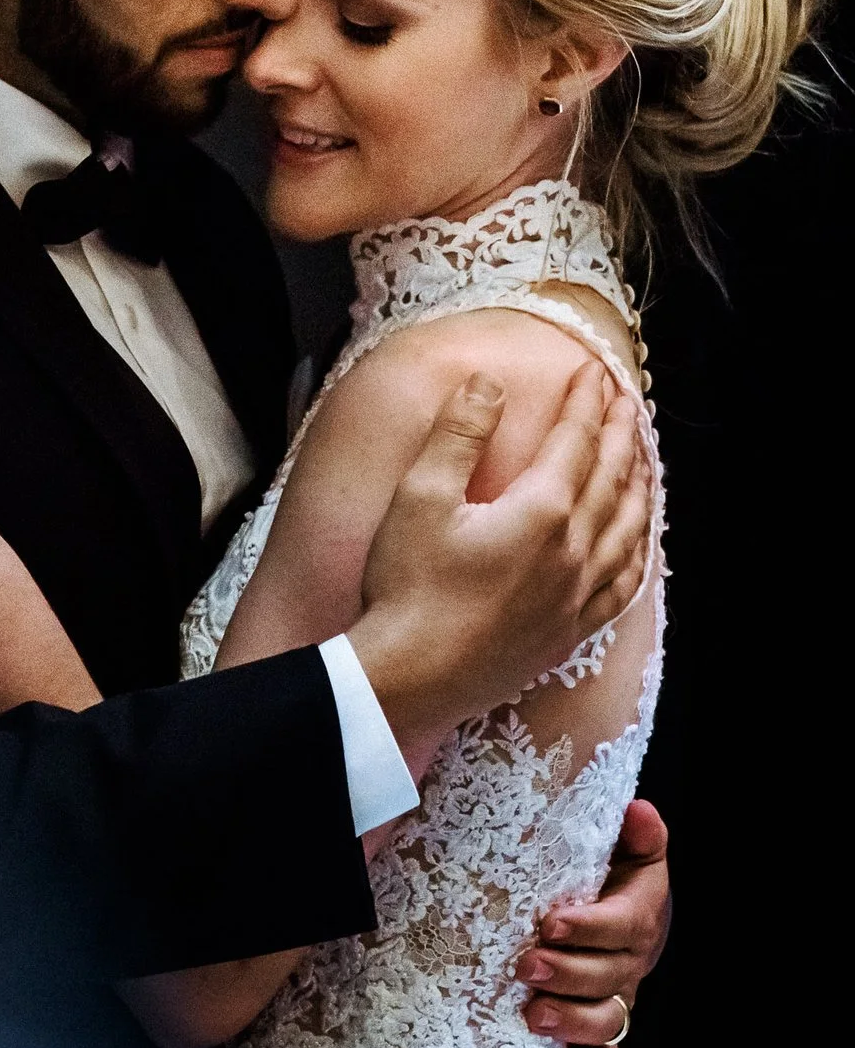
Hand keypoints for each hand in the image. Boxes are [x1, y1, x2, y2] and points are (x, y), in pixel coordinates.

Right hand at [348, 367, 650, 751]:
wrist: (411, 675)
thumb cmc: (407, 587)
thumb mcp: (417, 497)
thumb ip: (458, 435)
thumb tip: (489, 384)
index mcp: (540, 511)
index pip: (575, 441)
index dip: (585, 403)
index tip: (591, 372)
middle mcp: (573, 549)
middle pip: (612, 478)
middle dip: (620, 432)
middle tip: (625, 400)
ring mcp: (578, 594)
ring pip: (630, 528)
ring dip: (639, 484)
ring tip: (641, 458)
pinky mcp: (571, 630)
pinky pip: (625, 583)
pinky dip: (640, 551)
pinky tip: (639, 541)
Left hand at [523, 799, 672, 1047]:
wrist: (609, 907)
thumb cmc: (604, 872)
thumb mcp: (621, 849)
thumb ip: (633, 834)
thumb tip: (639, 810)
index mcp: (636, 916)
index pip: (622, 925)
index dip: (589, 928)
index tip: (550, 923)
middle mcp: (630, 962)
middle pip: (608, 978)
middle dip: (568, 975)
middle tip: (526, 966)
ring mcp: (616, 997)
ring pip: (607, 1020)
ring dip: (572, 1022)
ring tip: (532, 1016)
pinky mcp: (601, 1024)